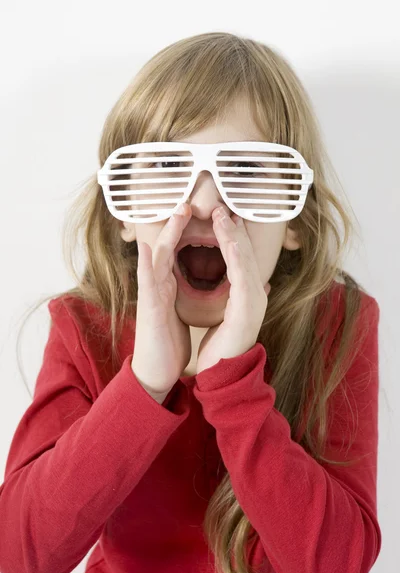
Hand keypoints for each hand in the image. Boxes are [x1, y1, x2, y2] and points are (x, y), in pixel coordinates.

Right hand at [131, 204, 191, 401]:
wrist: (156, 371)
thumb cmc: (169, 343)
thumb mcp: (183, 313)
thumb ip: (188, 295)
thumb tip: (204, 285)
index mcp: (170, 286)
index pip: (180, 252)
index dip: (190, 233)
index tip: (205, 217)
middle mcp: (159, 285)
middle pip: (169, 248)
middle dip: (178, 224)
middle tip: (189, 201)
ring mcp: (152, 295)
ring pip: (158, 258)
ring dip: (167, 234)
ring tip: (176, 212)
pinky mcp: (150, 309)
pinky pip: (148, 283)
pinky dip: (147, 264)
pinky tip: (149, 248)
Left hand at [196, 208, 270, 374]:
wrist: (222, 373)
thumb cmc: (222, 344)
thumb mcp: (232, 313)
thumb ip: (242, 295)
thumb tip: (259, 279)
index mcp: (250, 293)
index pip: (242, 257)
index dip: (235, 234)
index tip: (226, 213)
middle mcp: (256, 294)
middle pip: (245, 254)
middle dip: (234, 228)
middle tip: (223, 205)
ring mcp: (254, 302)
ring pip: (244, 262)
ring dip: (234, 236)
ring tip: (223, 215)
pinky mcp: (246, 311)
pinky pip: (241, 280)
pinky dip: (236, 259)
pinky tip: (230, 243)